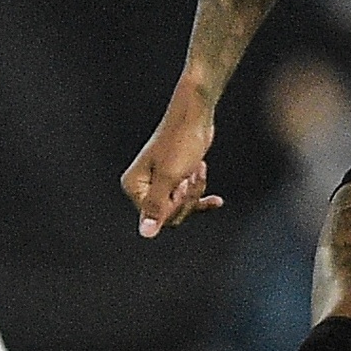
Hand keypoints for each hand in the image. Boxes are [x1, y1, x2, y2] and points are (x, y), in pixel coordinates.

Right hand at [121, 77, 224, 236]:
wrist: (194, 116)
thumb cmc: (180, 143)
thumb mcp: (170, 178)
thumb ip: (157, 207)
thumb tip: (145, 234)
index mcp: (133, 186)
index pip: (156, 218)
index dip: (175, 205)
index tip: (181, 183)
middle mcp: (142, 186)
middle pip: (169, 215)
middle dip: (187, 198)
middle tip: (191, 174)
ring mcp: (159, 182)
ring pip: (181, 207)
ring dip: (195, 191)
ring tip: (198, 168)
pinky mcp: (175, 178)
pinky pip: (188, 199)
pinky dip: (202, 198)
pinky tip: (217, 201)